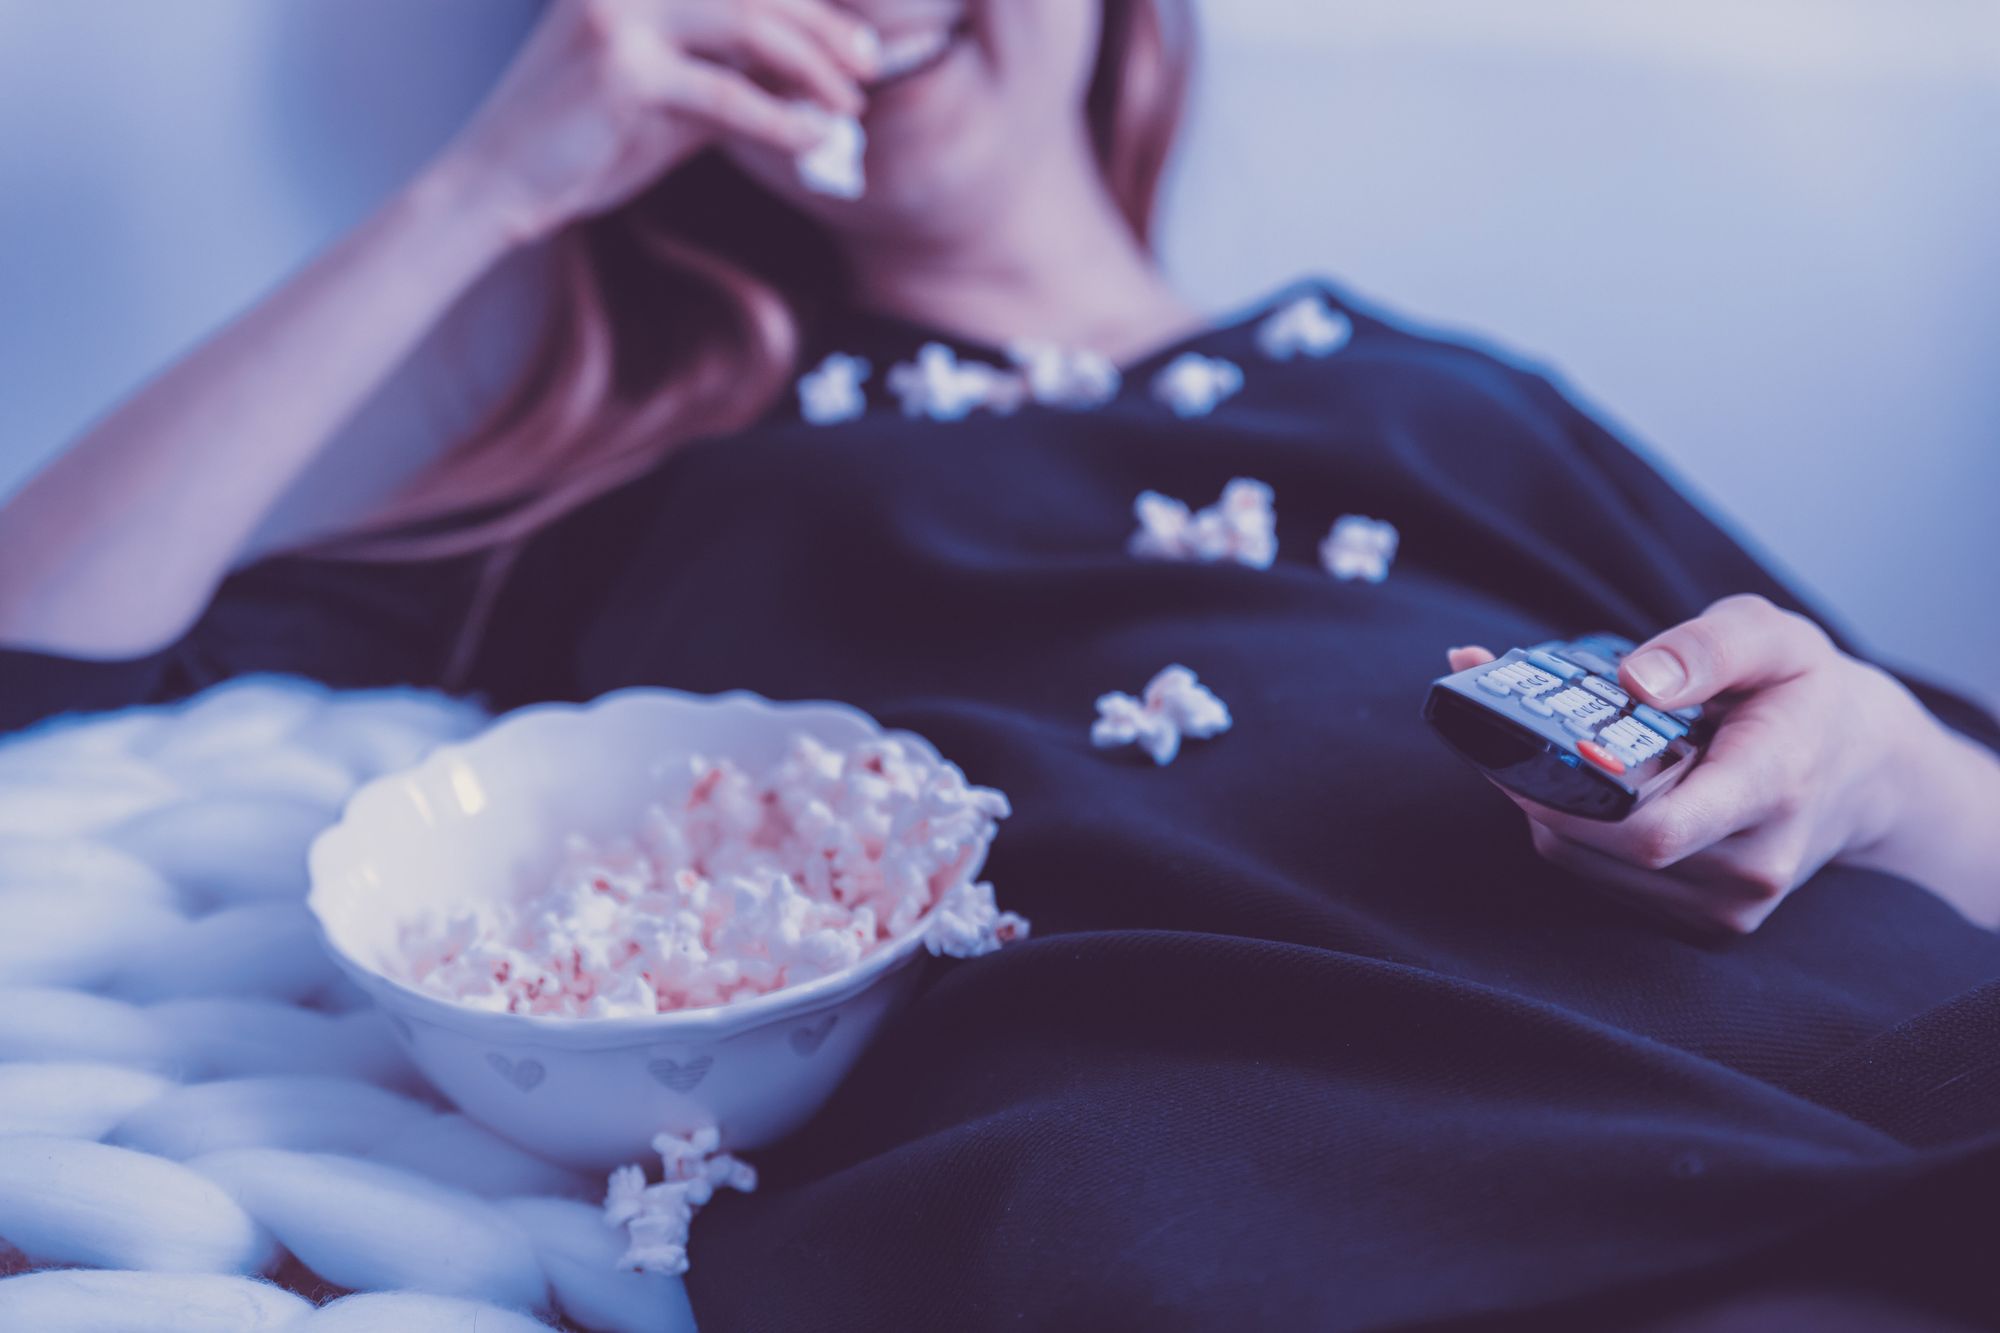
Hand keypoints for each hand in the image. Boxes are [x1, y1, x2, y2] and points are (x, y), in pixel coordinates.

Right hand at [430, 0, 878, 246]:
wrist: (497, 186)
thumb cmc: (584, 145)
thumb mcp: (669, 103)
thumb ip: (728, 78)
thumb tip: (809, 81)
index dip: (806, 4)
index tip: (857, 39)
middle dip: (823, 26)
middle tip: (870, 64)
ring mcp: (620, 16)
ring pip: (747, 25)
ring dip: (812, 66)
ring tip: (850, 102)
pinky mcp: (620, 70)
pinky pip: (725, 93)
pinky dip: (780, 118)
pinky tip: (814, 138)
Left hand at [1450, 594, 1971, 933]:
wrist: (1863, 770)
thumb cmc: (1804, 693)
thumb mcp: (1773, 637)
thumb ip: (1706, 647)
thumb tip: (1635, 679)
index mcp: (1772, 789)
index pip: (1658, 830)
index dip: (1572, 801)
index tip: (1524, 749)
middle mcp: (1752, 866)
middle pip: (1603, 847)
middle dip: (1537, 786)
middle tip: (1503, 724)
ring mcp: (1728, 906)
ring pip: (1586, 866)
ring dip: (1546, 808)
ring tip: (1546, 749)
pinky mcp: (1703, 924)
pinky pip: (1600, 880)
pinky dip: (1572, 832)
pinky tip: (1582, 789)